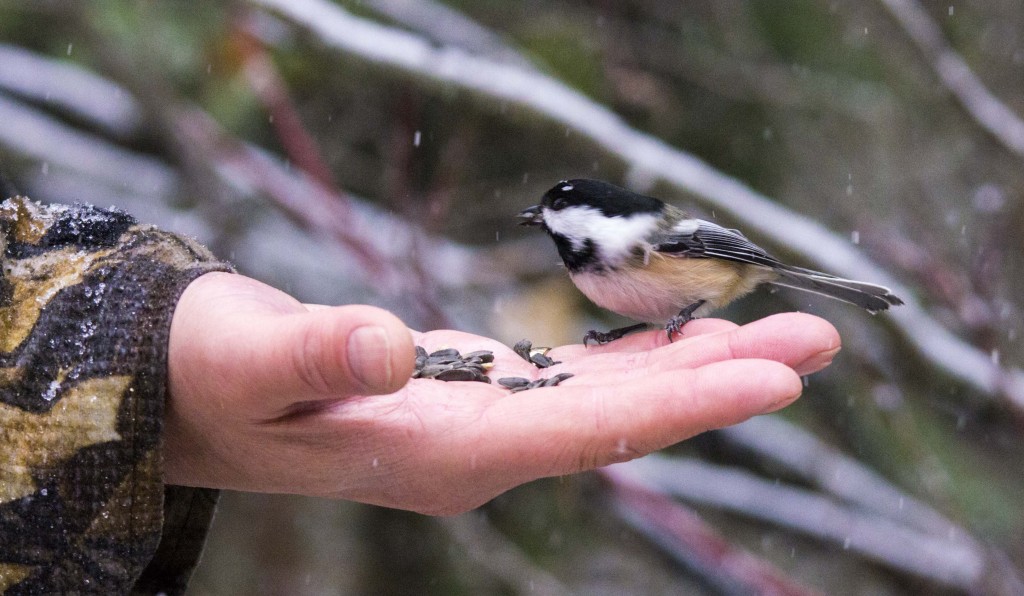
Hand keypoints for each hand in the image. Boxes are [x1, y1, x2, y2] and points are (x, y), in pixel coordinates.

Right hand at [165, 272, 839, 513]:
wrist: (198, 394)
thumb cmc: (216, 379)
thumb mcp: (249, 363)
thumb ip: (317, 358)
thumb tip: (388, 349)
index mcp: (436, 454)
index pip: (582, 434)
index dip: (680, 405)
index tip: (772, 379)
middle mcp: (476, 451)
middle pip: (620, 422)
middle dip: (718, 385)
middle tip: (816, 345)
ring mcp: (481, 428)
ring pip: (606, 402)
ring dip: (690, 369)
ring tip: (774, 336)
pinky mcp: (476, 397)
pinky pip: (573, 384)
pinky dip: (632, 362)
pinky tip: (679, 343)